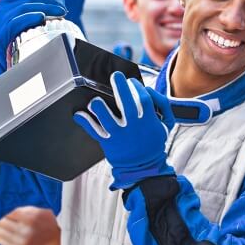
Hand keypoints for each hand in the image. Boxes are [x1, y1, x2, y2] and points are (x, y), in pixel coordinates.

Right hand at [0, 0, 66, 81]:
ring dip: (46, 8)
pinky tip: (42, 17)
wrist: (6, 55)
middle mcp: (4, 7)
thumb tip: (60, 0)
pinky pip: (18, 21)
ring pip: (25, 7)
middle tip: (63, 9)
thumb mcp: (27, 17)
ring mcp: (2, 19)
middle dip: (49, 2)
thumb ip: (41, 7)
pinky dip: (31, 17)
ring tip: (60, 13)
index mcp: (9, 1)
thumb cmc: (21, 34)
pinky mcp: (3, 31)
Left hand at [0, 206, 60, 244]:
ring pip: (4, 236)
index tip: (7, 217)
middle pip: (6, 226)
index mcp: (32, 220)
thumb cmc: (43, 220)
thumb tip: (6, 217)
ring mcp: (24, 242)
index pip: (12, 216)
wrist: (54, 236)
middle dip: (0, 223)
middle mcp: (28, 232)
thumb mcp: (37, 210)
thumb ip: (22, 210)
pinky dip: (0, 240)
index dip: (8, 216)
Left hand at [74, 71, 175, 188]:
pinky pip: (95, 132)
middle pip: (127, 103)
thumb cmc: (154, 142)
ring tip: (95, 99)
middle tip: (116, 76)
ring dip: (100, 107)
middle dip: (121, 87)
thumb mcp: (166, 125)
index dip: (137, 87)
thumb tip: (148, 90)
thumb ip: (162, 105)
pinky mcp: (108, 143)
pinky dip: (85, 123)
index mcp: (149, 121)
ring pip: (108, 119)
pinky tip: (79, 114)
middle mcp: (134, 126)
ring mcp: (120, 135)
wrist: (144, 168)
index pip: (144, 98)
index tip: (131, 81)